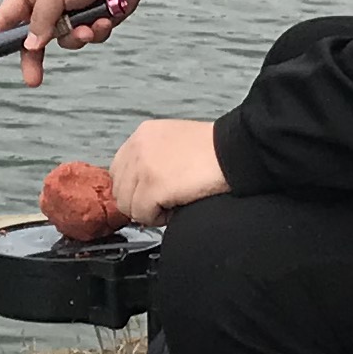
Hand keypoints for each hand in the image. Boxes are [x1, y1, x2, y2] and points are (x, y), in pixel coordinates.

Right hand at [0, 0, 150, 87]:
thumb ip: (40, 20)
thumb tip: (30, 45)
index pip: (7, 14)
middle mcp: (50, 0)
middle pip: (35, 37)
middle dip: (36, 57)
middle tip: (33, 80)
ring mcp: (73, 10)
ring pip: (65, 41)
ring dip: (78, 37)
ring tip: (90, 26)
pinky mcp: (95, 17)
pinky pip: (89, 37)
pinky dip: (97, 31)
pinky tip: (107, 17)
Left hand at [110, 118, 225, 224]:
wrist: (234, 150)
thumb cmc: (213, 150)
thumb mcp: (173, 142)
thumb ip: (153, 157)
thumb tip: (142, 184)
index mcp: (142, 135)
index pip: (118, 171)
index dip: (134, 188)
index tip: (151, 195)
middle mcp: (137, 148)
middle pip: (120, 190)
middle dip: (140, 202)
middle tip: (164, 203)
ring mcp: (143, 167)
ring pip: (128, 206)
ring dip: (149, 211)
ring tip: (173, 204)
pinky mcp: (154, 187)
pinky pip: (143, 215)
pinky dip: (159, 218)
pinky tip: (177, 208)